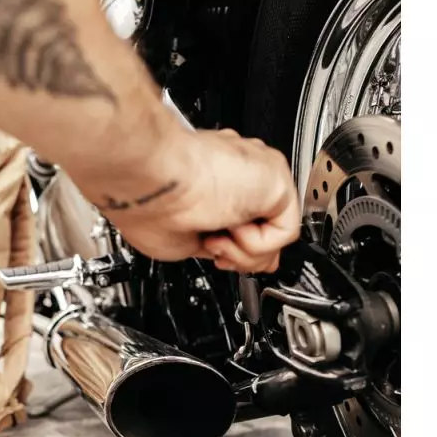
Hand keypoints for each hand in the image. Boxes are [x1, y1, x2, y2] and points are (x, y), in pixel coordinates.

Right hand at [78, 128, 300, 272]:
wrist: (153, 184)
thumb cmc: (150, 205)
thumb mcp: (184, 243)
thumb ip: (219, 248)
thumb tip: (238, 260)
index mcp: (214, 184)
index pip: (247, 221)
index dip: (236, 252)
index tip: (216, 257)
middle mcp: (237, 176)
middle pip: (264, 231)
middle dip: (240, 256)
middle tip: (213, 248)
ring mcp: (256, 175)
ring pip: (276, 236)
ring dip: (243, 253)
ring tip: (216, 237)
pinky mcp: (276, 180)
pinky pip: (286, 232)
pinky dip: (256, 245)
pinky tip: (231, 229)